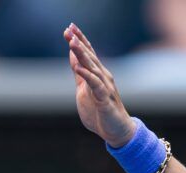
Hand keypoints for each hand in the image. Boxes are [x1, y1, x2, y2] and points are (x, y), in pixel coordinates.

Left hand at [63, 23, 136, 147]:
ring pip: (92, 67)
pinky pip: (95, 85)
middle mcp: (103, 77)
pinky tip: (78, 68)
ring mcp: (104, 87)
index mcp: (97, 74)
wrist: (116, 131)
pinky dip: (87, 75)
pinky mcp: (104, 99)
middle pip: (89, 56)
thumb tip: (73, 57)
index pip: (88, 53)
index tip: (69, 27)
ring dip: (82, 55)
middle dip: (79, 42)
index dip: (79, 40)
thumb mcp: (84, 90)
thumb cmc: (100, 111)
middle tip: (69, 29)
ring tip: (72, 43)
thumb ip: (79, 74)